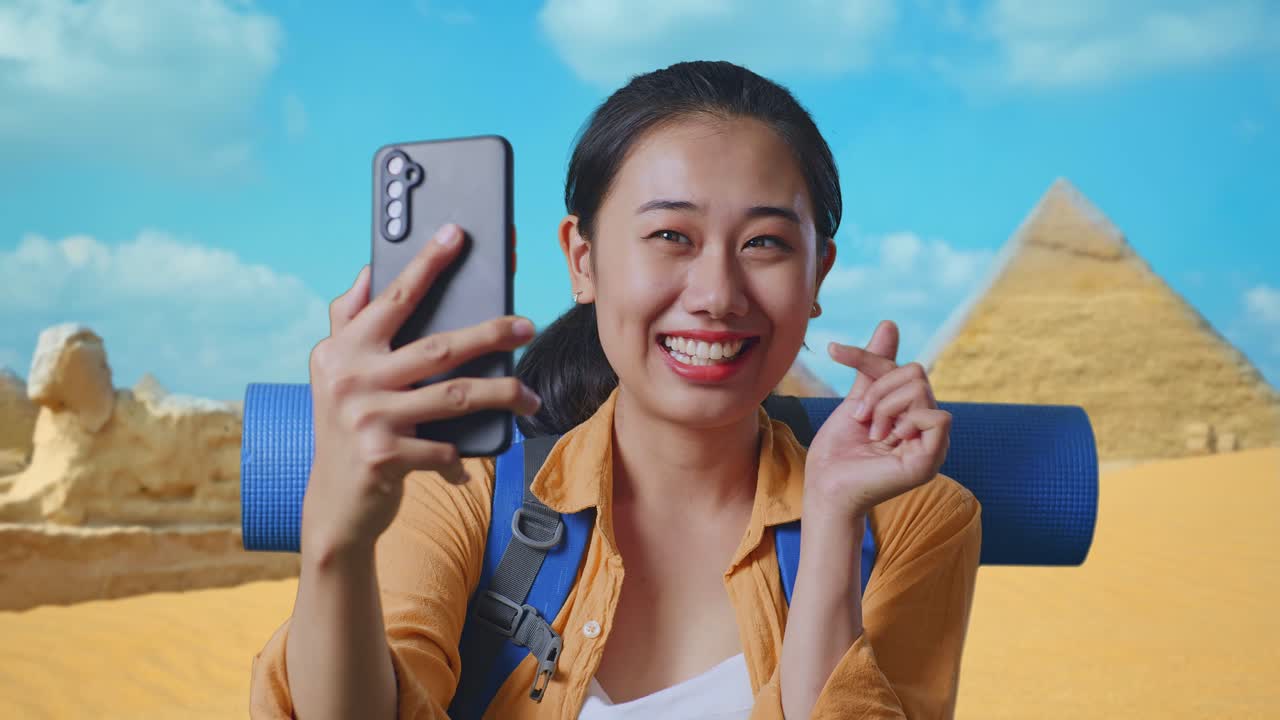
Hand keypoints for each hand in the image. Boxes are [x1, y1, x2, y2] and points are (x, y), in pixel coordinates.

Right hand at [302, 223, 541, 558]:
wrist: (334, 506)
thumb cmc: (345, 430)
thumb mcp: (334, 374)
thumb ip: (347, 322)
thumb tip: (369, 272)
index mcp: (342, 350)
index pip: (393, 300)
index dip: (427, 264)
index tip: (457, 234)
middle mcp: (351, 378)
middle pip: (439, 347)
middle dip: (490, 333)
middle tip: (526, 325)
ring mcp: (367, 417)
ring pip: (455, 396)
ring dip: (501, 394)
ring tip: (529, 396)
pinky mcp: (385, 455)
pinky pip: (445, 448)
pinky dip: (464, 455)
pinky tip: (475, 457)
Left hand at [802, 320, 951, 520]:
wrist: (826, 487)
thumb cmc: (839, 452)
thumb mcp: (856, 399)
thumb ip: (873, 367)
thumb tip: (890, 324)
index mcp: (913, 413)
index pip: (903, 367)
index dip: (868, 357)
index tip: (832, 350)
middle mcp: (928, 426)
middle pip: (915, 372)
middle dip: (878, 390)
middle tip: (862, 419)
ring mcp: (933, 444)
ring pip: (920, 388)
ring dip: (884, 407)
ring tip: (873, 434)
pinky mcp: (931, 459)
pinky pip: (936, 416)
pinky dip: (906, 421)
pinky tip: (889, 440)